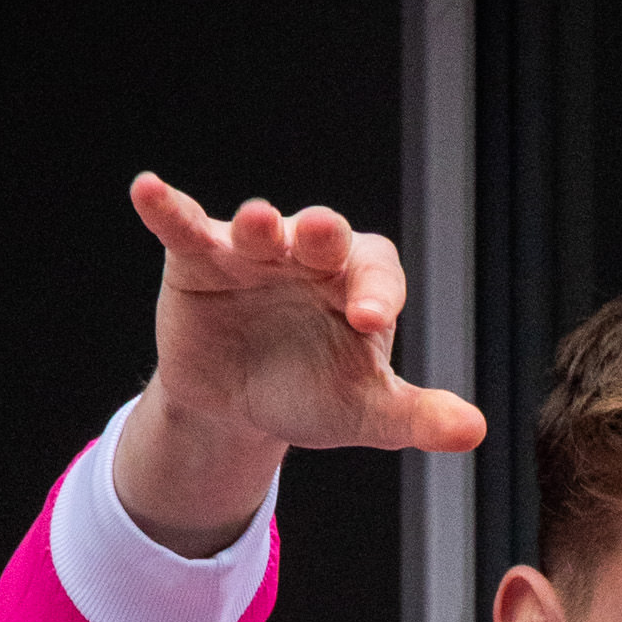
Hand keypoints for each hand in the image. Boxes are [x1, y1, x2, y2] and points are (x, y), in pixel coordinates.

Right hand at [114, 175, 485, 553]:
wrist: (238, 406)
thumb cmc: (310, 393)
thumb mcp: (366, 412)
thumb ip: (416, 416)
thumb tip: (473, 432)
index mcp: (359, 278)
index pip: (376, 274)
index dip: (375, 291)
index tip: (369, 320)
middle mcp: (309, 253)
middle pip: (322, 236)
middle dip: (323, 236)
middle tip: (324, 237)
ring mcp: (253, 249)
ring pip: (258, 228)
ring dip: (259, 224)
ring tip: (258, 225)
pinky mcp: (198, 256)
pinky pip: (183, 225)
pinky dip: (166, 207)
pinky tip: (147, 190)